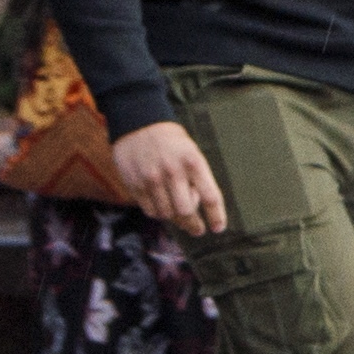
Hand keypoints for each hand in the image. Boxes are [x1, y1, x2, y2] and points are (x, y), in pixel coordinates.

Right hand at [113, 120, 225, 238]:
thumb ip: (197, 179)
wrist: (139, 124)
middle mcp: (173, 172)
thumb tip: (198, 209)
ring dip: (175, 219)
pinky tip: (162, 208)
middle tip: (197, 230)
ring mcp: (152, 179)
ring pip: (167, 213)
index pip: (210, 196)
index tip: (218, 228)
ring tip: (179, 216)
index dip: (217, 216)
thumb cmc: (172, 142)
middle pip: (186, 210)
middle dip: (193, 224)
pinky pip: (150, 210)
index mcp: (194, 162)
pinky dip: (158, 213)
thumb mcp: (192, 153)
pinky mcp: (135, 184)